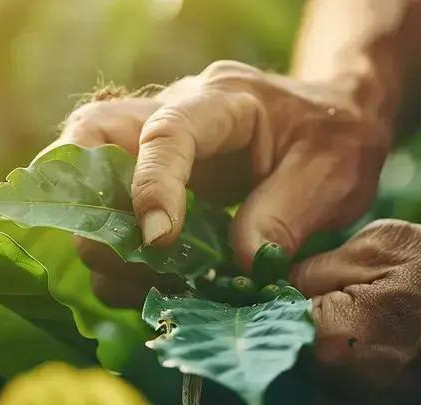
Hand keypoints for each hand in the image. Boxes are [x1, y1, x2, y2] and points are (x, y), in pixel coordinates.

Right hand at [46, 60, 393, 305]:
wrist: (334, 117)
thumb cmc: (335, 136)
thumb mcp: (332, 173)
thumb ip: (286, 216)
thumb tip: (240, 264)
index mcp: (222, 101)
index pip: (166, 133)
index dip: (151, 187)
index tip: (159, 243)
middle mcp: (173, 114)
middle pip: (91, 135)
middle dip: (85, 200)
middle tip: (116, 258)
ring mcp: (154, 145)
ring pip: (87, 176)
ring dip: (103, 242)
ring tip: (151, 285)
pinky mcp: (151, 180)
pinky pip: (108, 212)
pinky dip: (119, 257)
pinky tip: (154, 286)